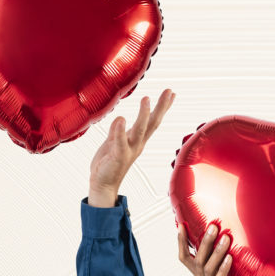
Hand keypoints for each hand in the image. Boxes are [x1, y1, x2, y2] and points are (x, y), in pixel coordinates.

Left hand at [88, 89, 173, 206]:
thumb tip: (121, 117)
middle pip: (152, 123)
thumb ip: (117, 130)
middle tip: (168, 91)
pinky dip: (120, 131)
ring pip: (139, 131)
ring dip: (143, 115)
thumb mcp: (113, 142)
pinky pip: (119, 142)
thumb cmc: (109, 163)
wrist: (103, 185)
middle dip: (161, 107)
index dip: (161, 107)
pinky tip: (122, 118)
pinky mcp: (117, 157)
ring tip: (146, 99)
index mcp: (137, 139)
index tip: (171, 93)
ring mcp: (128, 150)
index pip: (152, 121)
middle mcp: (136, 144)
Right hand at [179, 223, 245, 275]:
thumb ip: (225, 267)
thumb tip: (236, 248)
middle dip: (203, 240)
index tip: (181, 225)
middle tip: (212, 225)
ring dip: (216, 251)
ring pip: (208, 267)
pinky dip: (223, 268)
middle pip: (198, 257)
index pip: (185, 256)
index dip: (181, 242)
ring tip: (225, 237)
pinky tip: (230, 258)